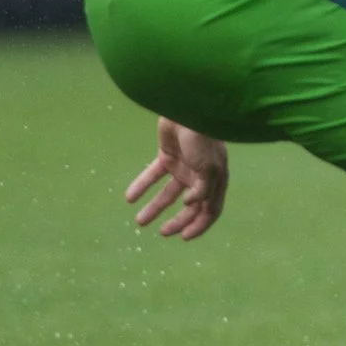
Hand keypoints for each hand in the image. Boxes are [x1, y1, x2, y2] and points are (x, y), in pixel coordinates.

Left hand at [126, 117, 227, 240]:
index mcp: (216, 180)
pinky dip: (142, 186)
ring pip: (169, 193)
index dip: (199, 225)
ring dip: (155, 207)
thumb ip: (202, 188)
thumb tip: (189, 205)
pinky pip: (153, 175)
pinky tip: (129, 198)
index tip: (183, 237)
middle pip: (189, 206)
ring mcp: (184, 166)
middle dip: (177, 221)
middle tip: (162, 232)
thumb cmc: (203, 138)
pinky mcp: (168, 155)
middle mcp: (201, 176)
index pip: (210, 209)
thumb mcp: (209, 166)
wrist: (189, 107)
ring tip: (140, 221)